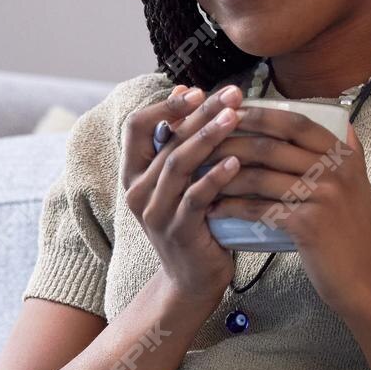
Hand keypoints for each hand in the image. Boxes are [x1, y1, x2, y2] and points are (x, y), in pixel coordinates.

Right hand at [120, 82, 245, 306]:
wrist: (191, 279)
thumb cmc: (193, 222)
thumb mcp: (180, 181)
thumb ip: (179, 143)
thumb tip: (187, 90)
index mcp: (133, 173)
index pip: (136, 126)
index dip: (164, 105)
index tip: (196, 91)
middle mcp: (137, 190)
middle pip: (166, 140)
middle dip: (200, 113)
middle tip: (231, 94)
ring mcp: (154, 212)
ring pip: (178, 164)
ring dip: (208, 137)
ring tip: (235, 117)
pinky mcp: (177, 231)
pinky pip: (195, 197)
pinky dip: (216, 177)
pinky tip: (237, 161)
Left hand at [205, 107, 370, 322]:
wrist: (364, 280)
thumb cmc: (356, 235)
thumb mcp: (361, 186)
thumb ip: (352, 155)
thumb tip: (345, 125)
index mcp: (344, 157)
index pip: (297, 123)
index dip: (262, 115)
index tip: (232, 113)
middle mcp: (335, 172)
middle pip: (272, 146)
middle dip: (232, 143)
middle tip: (203, 144)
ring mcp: (322, 197)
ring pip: (260, 176)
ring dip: (224, 175)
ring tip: (199, 176)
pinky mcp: (307, 224)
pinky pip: (259, 208)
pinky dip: (232, 207)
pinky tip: (213, 207)